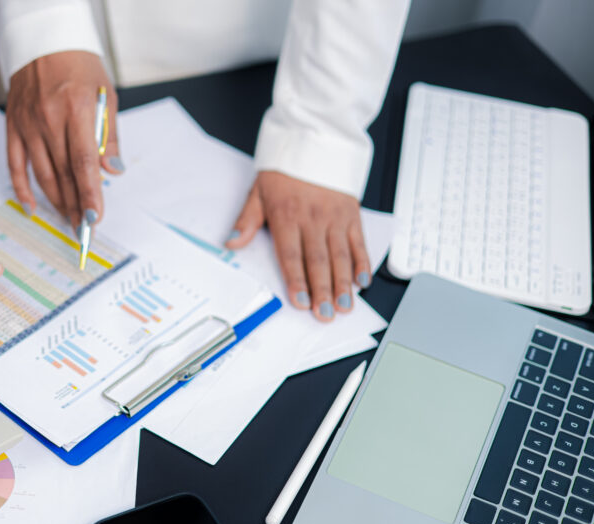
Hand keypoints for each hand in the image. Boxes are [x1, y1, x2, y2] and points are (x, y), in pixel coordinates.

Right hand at [6, 51, 123, 228]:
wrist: (43, 41)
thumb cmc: (80, 67)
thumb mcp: (106, 95)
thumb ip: (110, 136)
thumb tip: (113, 171)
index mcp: (77, 109)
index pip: (84, 162)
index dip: (90, 193)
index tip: (95, 218)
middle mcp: (49, 118)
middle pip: (62, 173)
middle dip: (74, 204)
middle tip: (83, 228)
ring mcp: (27, 124)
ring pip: (41, 173)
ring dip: (55, 201)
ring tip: (67, 220)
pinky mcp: (13, 126)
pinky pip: (15, 164)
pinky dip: (22, 189)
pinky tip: (32, 207)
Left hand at [226, 171, 370, 321]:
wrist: (314, 139)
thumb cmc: (284, 170)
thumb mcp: (258, 192)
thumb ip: (246, 221)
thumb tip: (231, 243)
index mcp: (287, 216)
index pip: (291, 255)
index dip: (297, 281)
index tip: (300, 302)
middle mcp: (313, 219)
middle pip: (319, 261)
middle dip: (323, 291)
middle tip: (326, 314)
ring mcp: (335, 218)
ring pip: (341, 256)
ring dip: (344, 283)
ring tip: (345, 305)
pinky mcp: (352, 214)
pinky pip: (359, 242)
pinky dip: (363, 262)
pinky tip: (362, 281)